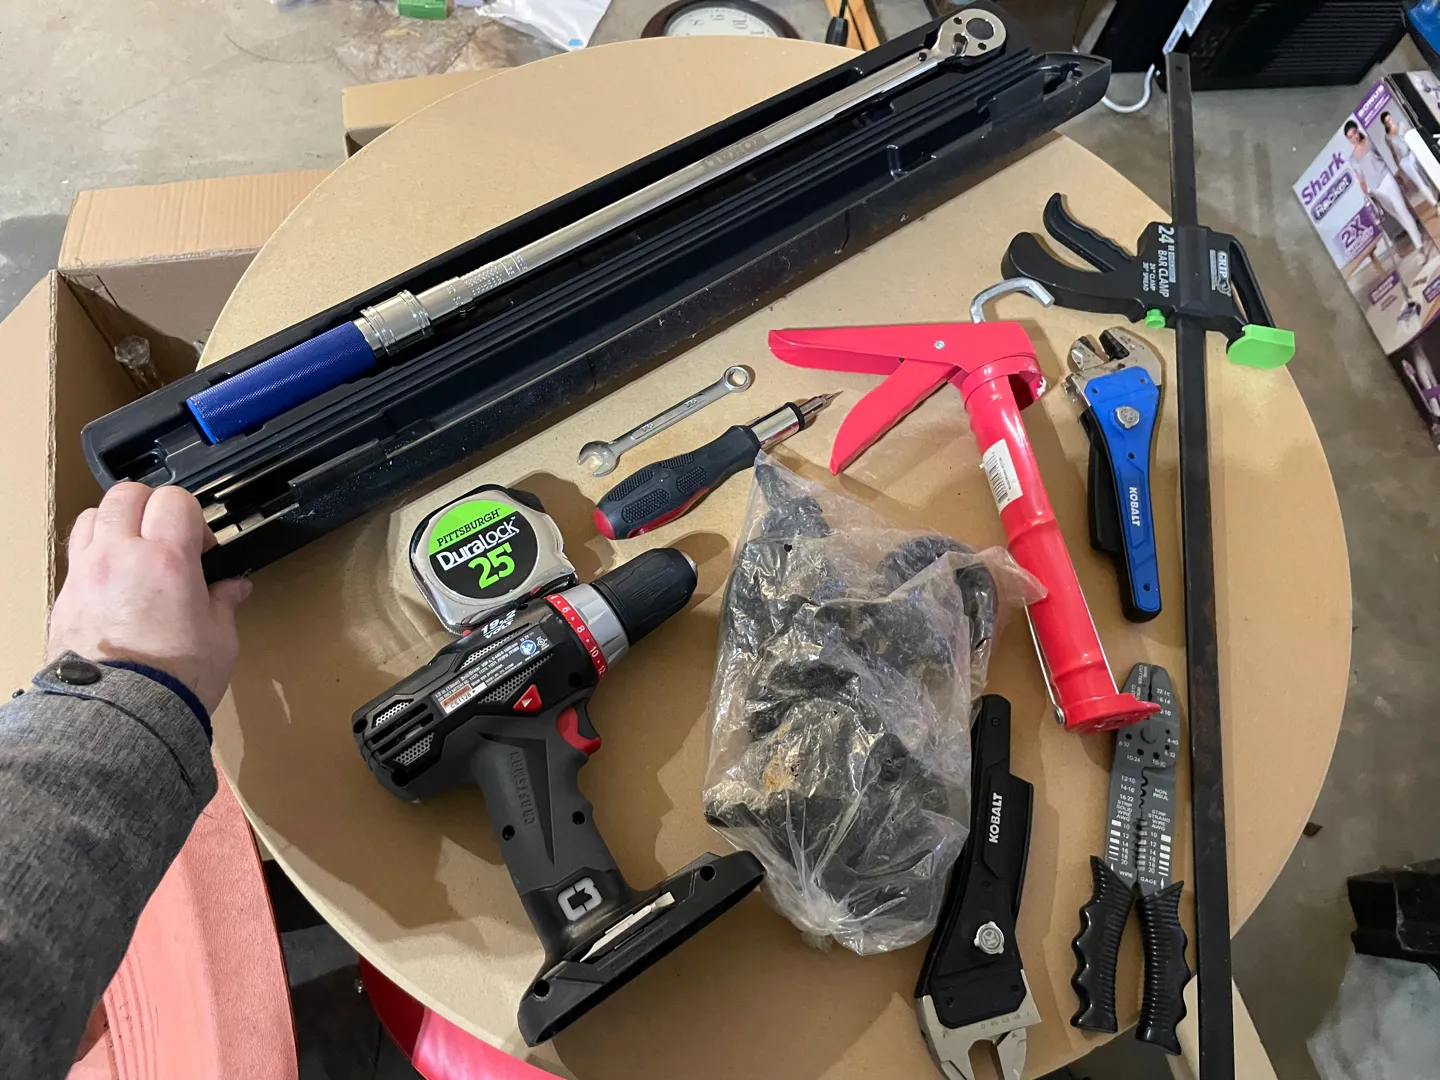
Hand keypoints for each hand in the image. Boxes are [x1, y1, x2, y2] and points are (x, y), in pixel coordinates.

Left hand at [47, 483, 251, 712]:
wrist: (122, 714)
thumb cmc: (173, 680)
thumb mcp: (219, 639)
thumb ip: (223, 603)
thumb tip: (232, 588)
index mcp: (167, 560)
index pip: (175, 500)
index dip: (194, 516)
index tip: (203, 547)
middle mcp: (121, 556)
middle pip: (127, 494)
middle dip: (153, 507)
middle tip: (170, 538)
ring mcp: (87, 573)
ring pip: (93, 514)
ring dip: (118, 522)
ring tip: (136, 550)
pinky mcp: (66, 596)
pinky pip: (77, 552)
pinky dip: (96, 552)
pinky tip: (116, 579)